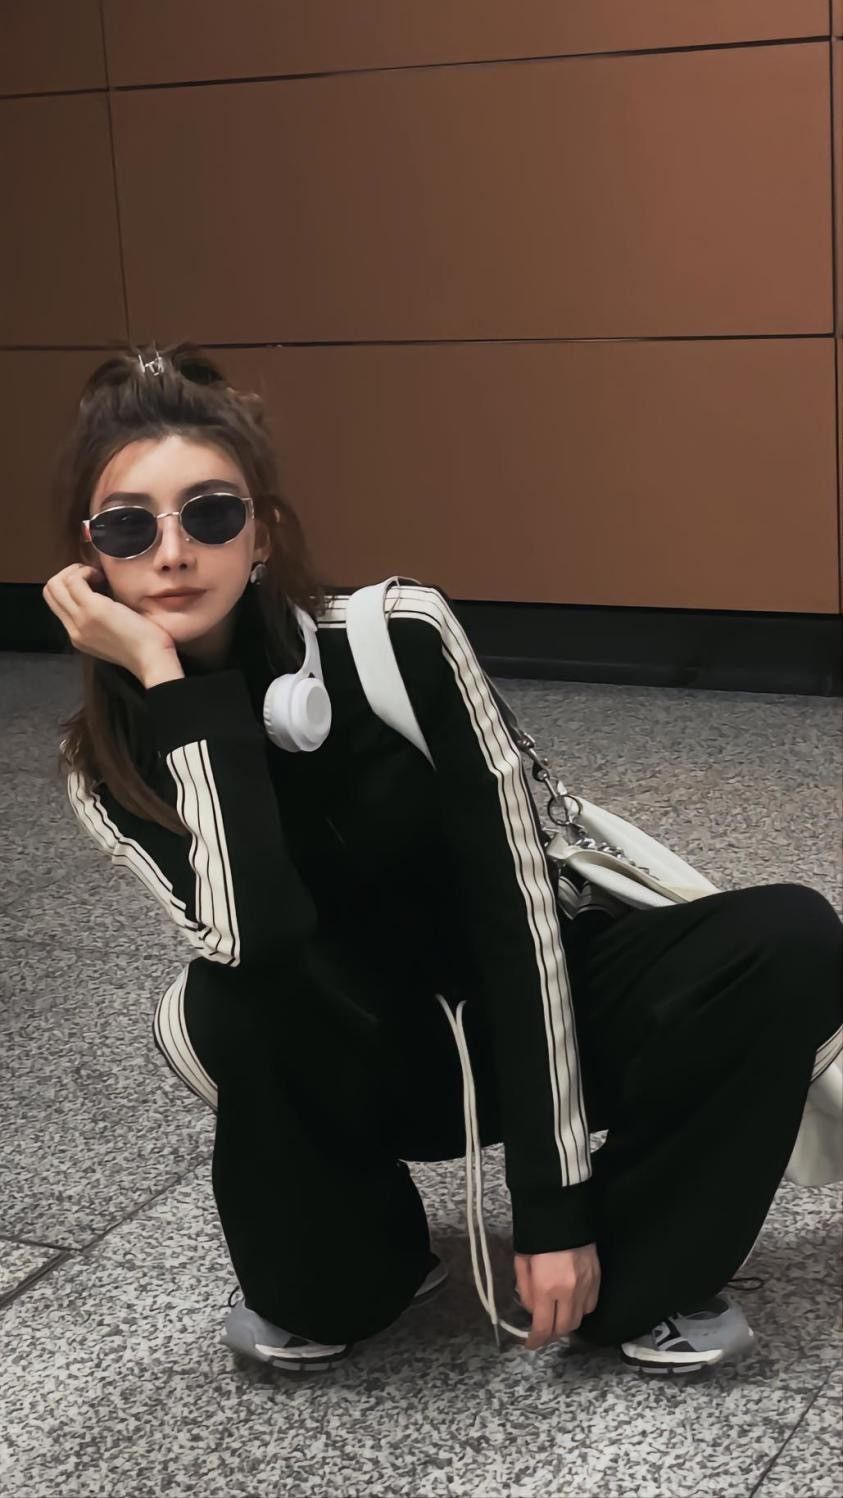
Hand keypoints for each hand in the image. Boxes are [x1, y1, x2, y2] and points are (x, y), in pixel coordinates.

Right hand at [42, 563, 180, 683]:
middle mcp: (72, 629)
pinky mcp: (93, 608)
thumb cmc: (144, 649)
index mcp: (77, 636)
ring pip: (55, 584)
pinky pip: (74, 580)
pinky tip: (103, 577)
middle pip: (50, 592)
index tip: (94, 584)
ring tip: (98, 577)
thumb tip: (101, 599)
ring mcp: (80, 619)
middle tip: (92, 576)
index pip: (56, 604)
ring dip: (75, 572)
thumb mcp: (113, 637)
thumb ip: (100, 624)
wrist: (152, 661)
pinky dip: (85, 571)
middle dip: (68, 575)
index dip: (70, 587)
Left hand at [514, 1244, 600, 1350]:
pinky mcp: (597, 1277)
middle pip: (564, 1328)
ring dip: (566, 1324)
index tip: (530, 1344)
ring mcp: (586, 1285)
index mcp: (546, 1287)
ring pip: (579, 1319)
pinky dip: (580, 1310)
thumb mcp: (521, 1262)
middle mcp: (569, 1291)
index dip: (535, 1341)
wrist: (561, 1210)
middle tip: (543, 1333)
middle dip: (551, 1335)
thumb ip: (526, 1290)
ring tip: (556, 1319)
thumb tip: (532, 1310)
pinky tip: (571, 1305)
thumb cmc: (536, 1235)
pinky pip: (591, 1305)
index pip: (543, 1327)